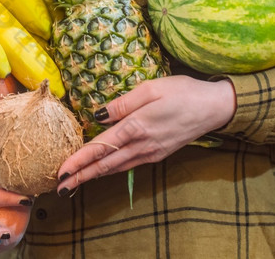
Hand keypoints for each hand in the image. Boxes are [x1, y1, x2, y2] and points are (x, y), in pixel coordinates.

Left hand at [56, 76, 235, 193]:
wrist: (214, 108)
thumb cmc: (183, 92)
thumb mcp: (151, 89)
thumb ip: (122, 103)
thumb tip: (98, 115)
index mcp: (136, 127)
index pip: (100, 147)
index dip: (79, 160)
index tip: (61, 170)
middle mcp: (141, 145)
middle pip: (104, 165)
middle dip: (81, 176)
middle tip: (60, 186)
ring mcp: (150, 153)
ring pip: (115, 168)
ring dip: (94, 175)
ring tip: (75, 181)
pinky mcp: (157, 153)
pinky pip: (128, 165)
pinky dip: (110, 169)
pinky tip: (102, 169)